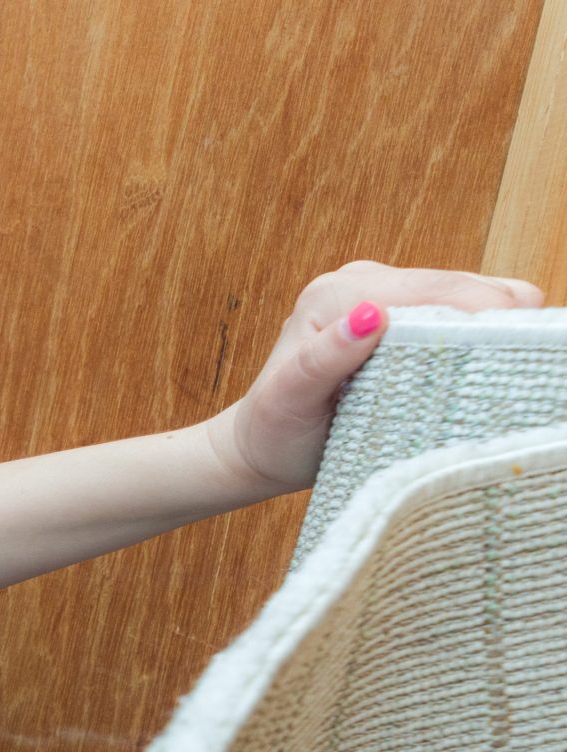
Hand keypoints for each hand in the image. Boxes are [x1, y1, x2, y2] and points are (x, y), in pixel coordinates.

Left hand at [209, 262, 543, 495]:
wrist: (257, 446)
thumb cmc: (273, 432)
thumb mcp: (289, 403)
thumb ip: (322, 360)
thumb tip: (370, 317)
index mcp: (337, 296)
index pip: (430, 289)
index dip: (480, 311)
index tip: (514, 342)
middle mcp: (361, 281)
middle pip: (455, 284)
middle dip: (491, 317)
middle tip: (517, 359)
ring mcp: (381, 291)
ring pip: (462, 292)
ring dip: (485, 323)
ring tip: (500, 361)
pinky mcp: (395, 310)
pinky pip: (453, 308)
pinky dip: (474, 329)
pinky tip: (482, 357)